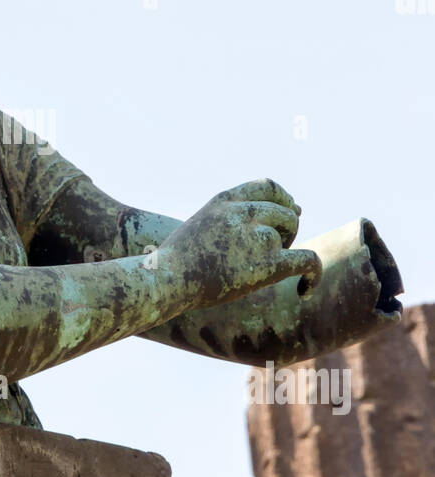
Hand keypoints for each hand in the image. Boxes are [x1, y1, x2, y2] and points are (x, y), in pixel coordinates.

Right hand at [160, 178, 321, 308]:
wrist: (163, 281)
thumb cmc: (177, 261)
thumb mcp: (200, 224)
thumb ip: (230, 219)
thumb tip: (261, 222)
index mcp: (224, 200)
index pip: (268, 186)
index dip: (284, 199)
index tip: (290, 212)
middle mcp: (241, 212)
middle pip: (286, 212)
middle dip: (286, 231)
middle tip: (269, 254)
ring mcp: (254, 236)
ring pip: (289, 237)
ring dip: (285, 253)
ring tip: (261, 271)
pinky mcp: (264, 265)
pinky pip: (306, 260)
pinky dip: (313, 275)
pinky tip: (306, 290)